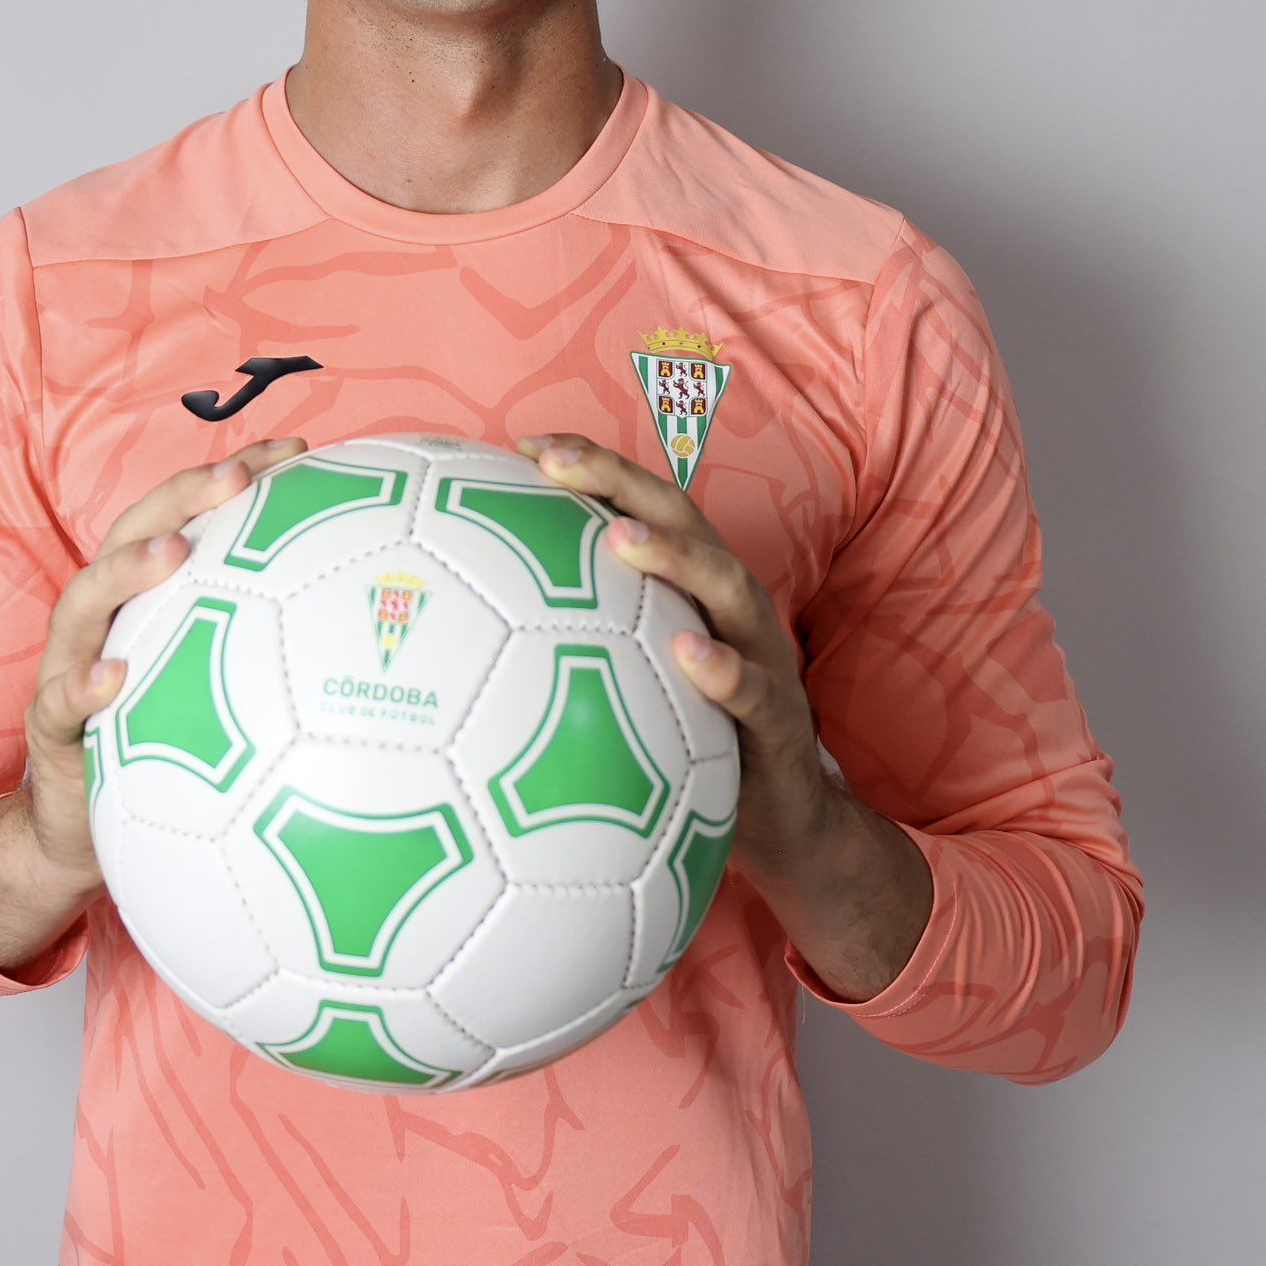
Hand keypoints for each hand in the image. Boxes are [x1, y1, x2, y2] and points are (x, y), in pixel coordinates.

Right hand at [20, 433, 308, 889]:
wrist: (82, 826)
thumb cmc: (164, 743)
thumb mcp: (217, 685)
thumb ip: (271, 643)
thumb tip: (374, 614)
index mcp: (147, 593)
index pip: (192, 513)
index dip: (240, 474)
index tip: (297, 450)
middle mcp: (105, 613)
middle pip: (134, 531)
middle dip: (184, 494)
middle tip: (237, 477)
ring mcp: (68, 661)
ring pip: (84, 600)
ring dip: (126, 569)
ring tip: (172, 555)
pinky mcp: (50, 723)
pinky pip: (60, 699)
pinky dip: (85, 683)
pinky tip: (117, 676)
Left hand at [512, 431, 832, 870]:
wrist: (784, 819)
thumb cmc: (694, 736)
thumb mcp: (638, 677)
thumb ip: (585, 641)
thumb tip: (481, 626)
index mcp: (691, 587)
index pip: (642, 507)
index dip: (592, 468)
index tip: (526, 446)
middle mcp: (728, 605)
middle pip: (682, 522)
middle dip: (620, 482)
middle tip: (557, 464)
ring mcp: (761, 656)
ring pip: (728, 587)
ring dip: (675, 557)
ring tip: (620, 539)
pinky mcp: (779, 720)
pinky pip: (756, 691)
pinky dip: (726, 668)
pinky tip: (689, 654)